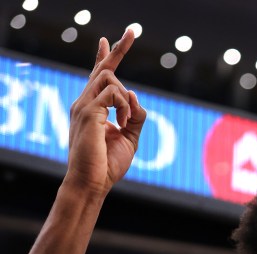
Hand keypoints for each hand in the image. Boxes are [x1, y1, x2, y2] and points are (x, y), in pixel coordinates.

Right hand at [66, 28, 145, 195]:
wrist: (92, 183)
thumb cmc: (107, 166)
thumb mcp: (129, 139)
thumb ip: (135, 118)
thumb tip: (136, 97)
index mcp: (92, 109)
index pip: (97, 78)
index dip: (105, 57)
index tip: (109, 40)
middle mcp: (84, 103)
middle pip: (103, 69)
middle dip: (119, 49)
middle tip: (133, 30)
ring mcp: (83, 106)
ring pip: (109, 77)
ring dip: (125, 98)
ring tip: (126, 122)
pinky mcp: (88, 112)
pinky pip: (113, 93)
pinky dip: (124, 106)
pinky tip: (123, 124)